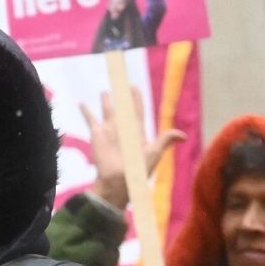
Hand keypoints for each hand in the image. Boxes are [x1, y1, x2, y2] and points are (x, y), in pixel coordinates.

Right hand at [79, 87, 185, 209]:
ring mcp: (109, 130)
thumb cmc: (138, 170)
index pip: (137, 110)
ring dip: (105, 101)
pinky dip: (85, 111)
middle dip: (122, 96)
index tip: (134, 87)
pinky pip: (90, 119)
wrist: (117, 181)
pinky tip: (81, 103)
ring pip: (107, 110)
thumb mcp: (154, 154)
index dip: (137, 99)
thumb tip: (183, 135)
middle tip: (121, 83)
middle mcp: (122, 128)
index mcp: (136, 131)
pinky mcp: (97, 134)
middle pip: (122, 108)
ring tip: (104, 92)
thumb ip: (165, 141)